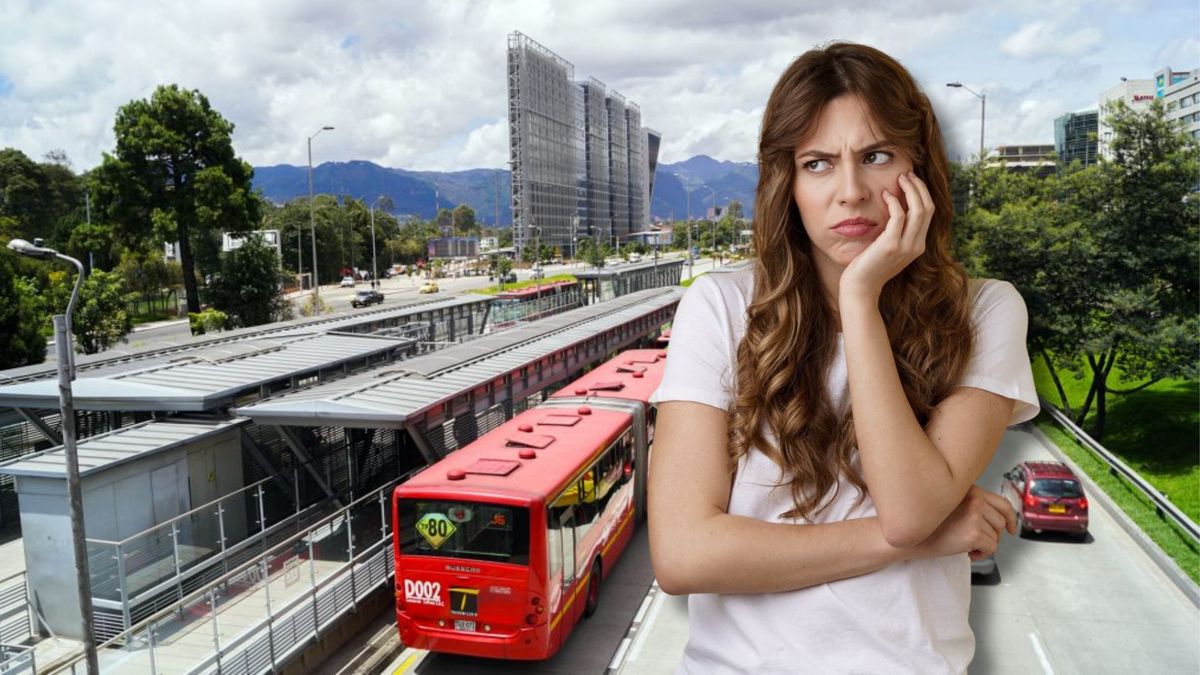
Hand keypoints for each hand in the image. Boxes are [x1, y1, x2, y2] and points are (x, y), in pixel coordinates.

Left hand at [839, 171, 933, 301]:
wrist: (860, 288)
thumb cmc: (869, 267)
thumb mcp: (888, 248)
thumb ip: (895, 232)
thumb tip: (895, 208)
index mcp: (918, 245)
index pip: (929, 213)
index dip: (923, 193)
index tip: (911, 180)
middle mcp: (916, 245)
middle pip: (928, 208)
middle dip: (919, 187)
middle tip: (907, 174)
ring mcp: (906, 246)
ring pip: (919, 209)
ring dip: (911, 190)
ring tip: (900, 178)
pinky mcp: (891, 245)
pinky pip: (899, 216)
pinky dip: (894, 202)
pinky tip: (885, 195)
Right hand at [911, 485, 1015, 560]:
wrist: (910, 536)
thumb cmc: (927, 523)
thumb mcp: (950, 504)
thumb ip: (972, 504)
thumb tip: (999, 520)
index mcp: (970, 489)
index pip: (1002, 503)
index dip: (1011, 518)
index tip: (1011, 528)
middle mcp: (975, 499)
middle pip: (1001, 522)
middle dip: (992, 535)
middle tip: (975, 541)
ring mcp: (975, 515)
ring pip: (996, 536)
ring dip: (985, 544)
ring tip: (967, 545)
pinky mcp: (974, 533)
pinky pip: (991, 548)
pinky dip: (982, 554)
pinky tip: (967, 552)